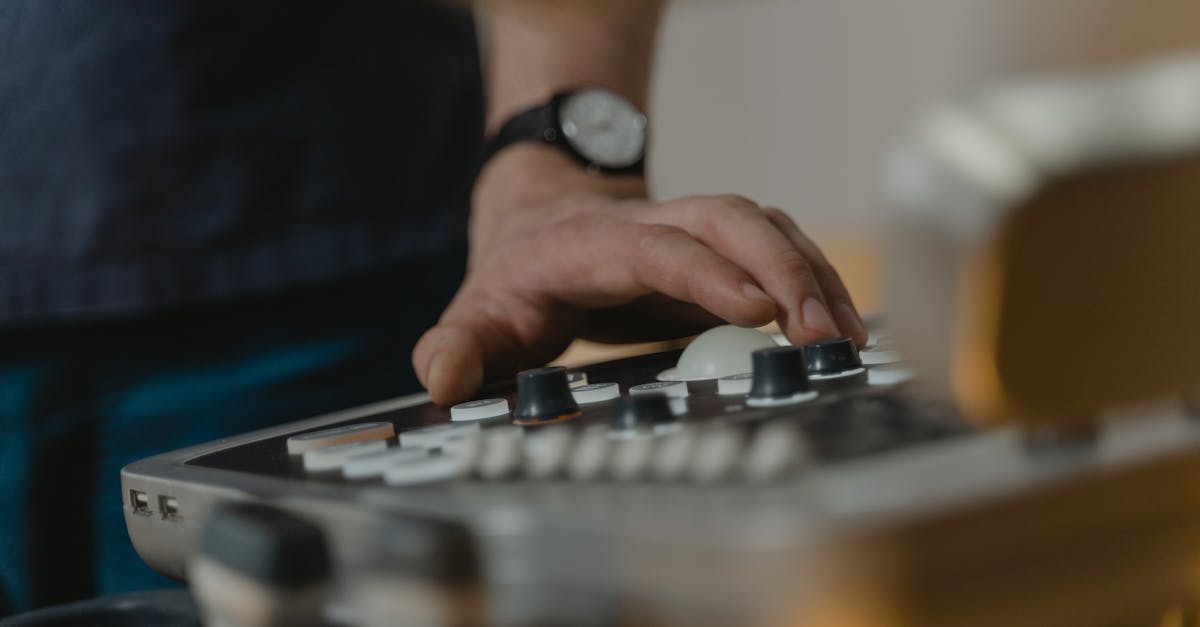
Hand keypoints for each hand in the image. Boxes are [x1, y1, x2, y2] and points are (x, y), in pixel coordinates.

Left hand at [412, 145, 866, 404]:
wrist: (542, 222)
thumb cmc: (516, 278)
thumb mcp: (474, 314)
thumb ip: (456, 347)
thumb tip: (446, 379)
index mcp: (590, 244)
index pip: (655, 247)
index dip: (705, 275)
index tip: (754, 311)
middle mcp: (650, 225)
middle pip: (726, 219)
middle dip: (781, 269)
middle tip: (821, 335)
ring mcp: (689, 231)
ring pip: (763, 226)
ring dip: (811, 273)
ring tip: (847, 336)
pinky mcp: (716, 251)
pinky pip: (777, 246)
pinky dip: (815, 277)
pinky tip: (842, 324)